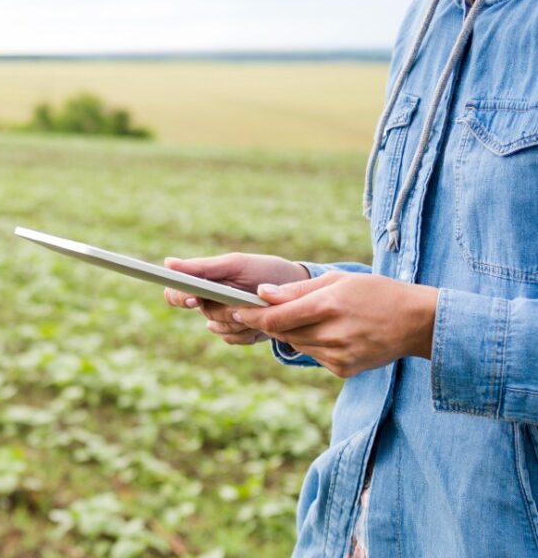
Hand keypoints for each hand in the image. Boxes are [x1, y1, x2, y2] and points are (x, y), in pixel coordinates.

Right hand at [162, 253, 310, 344]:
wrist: (296, 290)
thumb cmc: (264, 271)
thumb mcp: (236, 264)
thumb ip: (203, 267)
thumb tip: (168, 263)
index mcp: (203, 282)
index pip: (175, 293)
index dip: (180, 297)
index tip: (194, 298)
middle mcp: (208, 301)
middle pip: (204, 312)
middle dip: (226, 309)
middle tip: (245, 303)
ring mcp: (222, 320)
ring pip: (219, 328)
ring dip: (241, 320)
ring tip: (260, 307)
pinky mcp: (236, 335)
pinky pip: (232, 339)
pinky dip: (249, 331)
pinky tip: (262, 321)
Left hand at [233, 272, 438, 377]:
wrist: (417, 322)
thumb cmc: (376, 293)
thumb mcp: (338, 280)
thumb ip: (297, 289)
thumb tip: (262, 293)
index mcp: (328, 306)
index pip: (275, 317)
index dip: (250, 315)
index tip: (233, 310)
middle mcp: (331, 333)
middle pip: (281, 332)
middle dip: (267, 322)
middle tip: (254, 312)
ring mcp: (337, 355)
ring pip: (295, 344)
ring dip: (290, 332)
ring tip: (305, 317)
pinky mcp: (343, 369)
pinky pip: (313, 356)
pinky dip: (311, 344)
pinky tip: (328, 332)